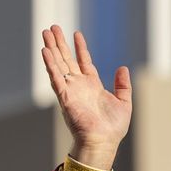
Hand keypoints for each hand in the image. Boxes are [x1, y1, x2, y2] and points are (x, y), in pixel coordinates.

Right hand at [40, 25, 131, 168]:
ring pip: (58, 64)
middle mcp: (79, 86)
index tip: (76, 33)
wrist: (103, 141)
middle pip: (67, 59)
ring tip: (46, 33)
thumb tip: (122, 67)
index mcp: (92, 85)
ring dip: (52, 49)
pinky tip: (45, 51)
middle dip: (60, 43)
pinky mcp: (64, 97)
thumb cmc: (113, 128)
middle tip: (52, 28)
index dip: (80, 47)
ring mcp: (70, 90)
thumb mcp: (124, 102)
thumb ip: (123, 85)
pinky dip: (50, 64)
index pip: (84, 61)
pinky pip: (56, 78)